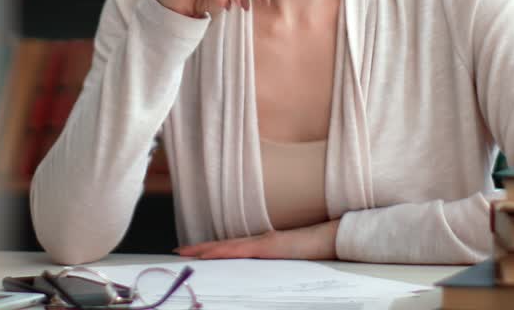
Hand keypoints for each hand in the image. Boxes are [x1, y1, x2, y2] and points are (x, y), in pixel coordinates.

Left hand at [173, 219, 338, 259]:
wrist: (333, 238)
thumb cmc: (317, 250)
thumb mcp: (291, 261)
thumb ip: (276, 263)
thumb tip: (264, 274)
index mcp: (264, 245)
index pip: (232, 248)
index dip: (211, 249)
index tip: (193, 252)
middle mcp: (260, 241)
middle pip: (224, 245)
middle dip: (200, 249)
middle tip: (179, 251)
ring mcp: (264, 242)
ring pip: (228, 246)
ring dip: (206, 250)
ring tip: (187, 253)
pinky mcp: (270, 246)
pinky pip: (242, 250)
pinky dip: (224, 251)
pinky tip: (211, 254)